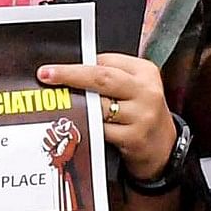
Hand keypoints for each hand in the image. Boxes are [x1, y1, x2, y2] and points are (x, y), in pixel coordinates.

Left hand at [39, 51, 176, 181]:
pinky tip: (76, 125)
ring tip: (59, 103)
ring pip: (98, 106)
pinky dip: (86, 127)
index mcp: (145, 72)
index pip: (106, 61)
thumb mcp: (135, 88)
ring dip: (77, 105)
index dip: (79, 64)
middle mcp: (146, 91)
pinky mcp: (134, 138)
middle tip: (46, 75)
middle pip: (102, 78)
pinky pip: (101, 130)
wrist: (164, 148)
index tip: (54, 67)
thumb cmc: (141, 113)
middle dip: (71, 75)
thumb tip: (71, 71)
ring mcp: (141, 115)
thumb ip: (111, 77)